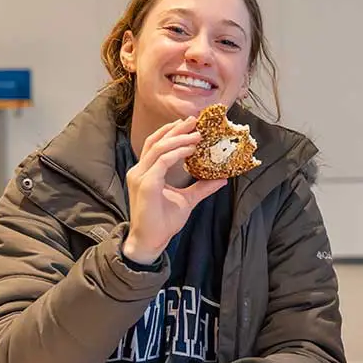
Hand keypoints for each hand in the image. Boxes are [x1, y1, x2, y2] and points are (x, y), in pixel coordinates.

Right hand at [124, 118, 226, 263]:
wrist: (151, 241)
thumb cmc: (163, 222)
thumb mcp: (187, 199)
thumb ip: (201, 187)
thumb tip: (221, 178)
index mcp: (146, 171)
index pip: (156, 144)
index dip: (172, 132)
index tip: (191, 125)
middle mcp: (140, 170)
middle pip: (157, 141)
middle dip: (176, 129)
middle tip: (195, 121)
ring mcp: (141, 176)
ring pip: (159, 148)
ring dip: (179, 138)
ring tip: (197, 135)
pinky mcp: (146, 184)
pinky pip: (161, 162)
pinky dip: (176, 153)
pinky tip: (190, 150)